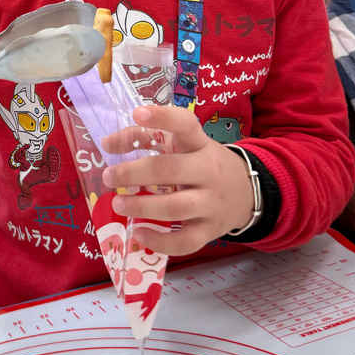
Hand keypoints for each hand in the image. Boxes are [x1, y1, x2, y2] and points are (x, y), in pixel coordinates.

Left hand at [99, 105, 253, 255]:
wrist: (246, 193)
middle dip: (134, 173)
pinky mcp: (211, 230)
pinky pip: (185, 241)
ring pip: (177, 207)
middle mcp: (209, 171)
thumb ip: (145, 138)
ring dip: (142, 207)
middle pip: (171, 170)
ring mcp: (212, 203)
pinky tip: (139, 234)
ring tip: (118, 204)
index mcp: (200, 144)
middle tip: (109, 177)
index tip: (138, 113)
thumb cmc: (203, 165)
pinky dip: (160, 241)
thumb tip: (107, 143)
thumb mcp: (183, 146)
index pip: (185, 125)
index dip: (163, 118)